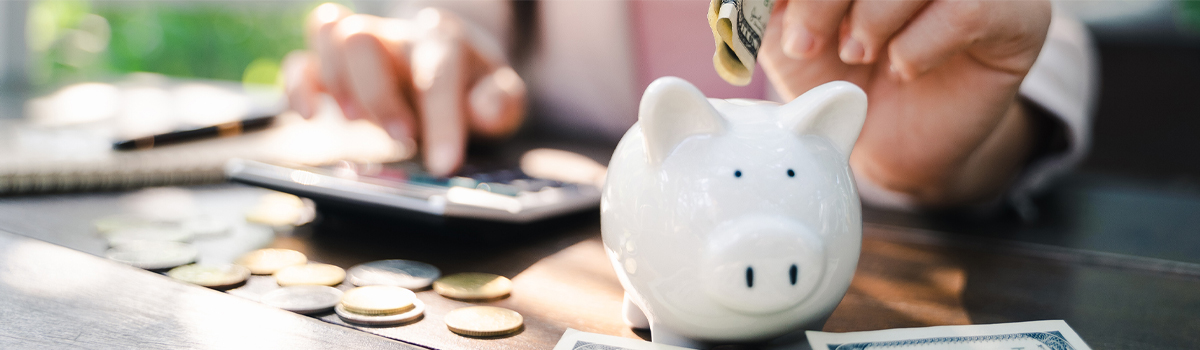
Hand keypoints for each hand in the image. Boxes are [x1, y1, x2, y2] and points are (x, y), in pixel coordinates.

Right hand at [284, 3, 526, 175]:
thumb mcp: (503, 99)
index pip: (438, 72)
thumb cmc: (474, 89)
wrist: (451, 69)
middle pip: (363, 41)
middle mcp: (396, 36)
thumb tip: (483, 108)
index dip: (441, 120)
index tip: (443, 165)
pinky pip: (300, 62)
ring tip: (358, 123)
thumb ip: (501, 102)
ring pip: (329, 35)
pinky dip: (297, 87)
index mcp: (443, 41)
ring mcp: (361, 47)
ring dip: (337, 83)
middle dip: (377, 96)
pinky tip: (311, 116)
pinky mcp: (332, 68)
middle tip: (401, 139)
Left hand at [760, 0, 1051, 205]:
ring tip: (857, 54)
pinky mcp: (1019, 14)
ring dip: (873, 16)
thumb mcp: (789, 30)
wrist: (894, 143)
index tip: (772, 12)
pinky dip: (919, 43)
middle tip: (807, 43)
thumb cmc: (839, 75)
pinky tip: (903, 66)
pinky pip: (967, 8)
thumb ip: (773, 0)